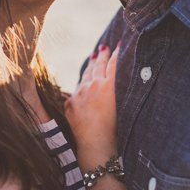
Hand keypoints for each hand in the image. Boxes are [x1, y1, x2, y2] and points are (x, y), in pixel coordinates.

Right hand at [66, 46, 118, 167]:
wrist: (94, 142)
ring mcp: (95, 86)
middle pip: (89, 71)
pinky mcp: (107, 86)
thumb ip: (71, 109)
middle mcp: (83, 90)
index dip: (86, 72)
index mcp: (73, 99)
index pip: (81, 82)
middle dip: (95, 60)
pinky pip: (112, 66)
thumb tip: (69, 102)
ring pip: (100, 66)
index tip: (90, 64)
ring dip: (104, 55)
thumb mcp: (72, 122)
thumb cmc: (86, 138)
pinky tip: (120, 47)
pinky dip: (116, 55)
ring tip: (106, 48)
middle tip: (99, 51)